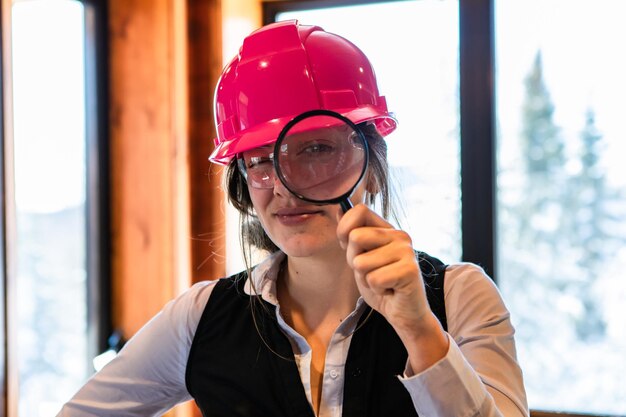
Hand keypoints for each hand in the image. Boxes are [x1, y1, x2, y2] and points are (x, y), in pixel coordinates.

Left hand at [336, 204, 448, 371]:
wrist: (403, 313)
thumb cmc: (382, 284)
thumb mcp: (361, 256)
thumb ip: (352, 235)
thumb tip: (338, 208)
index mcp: (388, 229)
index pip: (360, 211)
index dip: (344, 229)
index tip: (349, 247)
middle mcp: (399, 236)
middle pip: (355, 237)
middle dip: (354, 261)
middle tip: (371, 271)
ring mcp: (406, 251)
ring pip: (361, 262)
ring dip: (366, 278)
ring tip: (382, 281)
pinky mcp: (409, 270)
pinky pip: (373, 279)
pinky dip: (376, 289)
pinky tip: (390, 289)